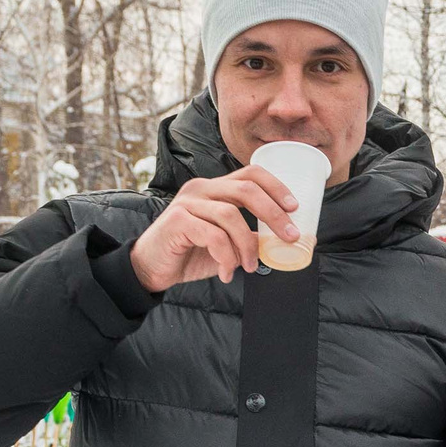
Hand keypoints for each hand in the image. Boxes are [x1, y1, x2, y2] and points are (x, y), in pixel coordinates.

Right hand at [130, 166, 305, 290]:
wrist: (151, 268)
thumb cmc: (189, 253)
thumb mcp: (226, 244)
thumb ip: (248, 236)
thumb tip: (280, 240)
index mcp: (215, 189)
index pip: (251, 174)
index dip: (276, 187)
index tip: (294, 208)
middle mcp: (201, 188)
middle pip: (246, 189)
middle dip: (273, 213)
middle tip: (289, 237)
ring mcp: (187, 202)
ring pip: (231, 215)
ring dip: (247, 245)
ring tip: (249, 266)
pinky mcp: (177, 220)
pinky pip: (213, 236)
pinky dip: (227, 256)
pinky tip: (227, 272)